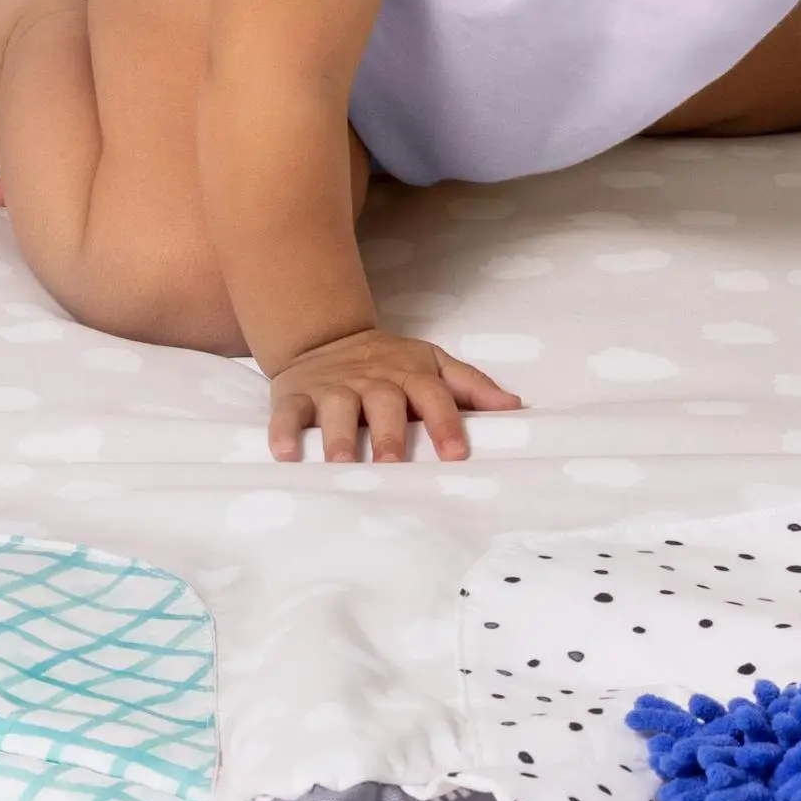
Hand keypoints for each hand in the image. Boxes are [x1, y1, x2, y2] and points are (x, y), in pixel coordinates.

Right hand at [267, 328, 520, 463]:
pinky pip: (288, 412)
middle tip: (394, 464)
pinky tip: (286, 454)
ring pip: (336, 408)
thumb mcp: (432, 364)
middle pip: (383, 403)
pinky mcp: (296, 395)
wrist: (327, 336)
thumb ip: (471, 386)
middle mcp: (372, 380)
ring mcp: (332, 387)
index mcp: (409, 374)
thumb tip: (516, 408)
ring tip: (341, 464)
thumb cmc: (390, 363)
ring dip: (339, 435)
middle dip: (389, 433)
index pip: (432, 395)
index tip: (456, 454)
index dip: (445, 422)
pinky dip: (283, 431)